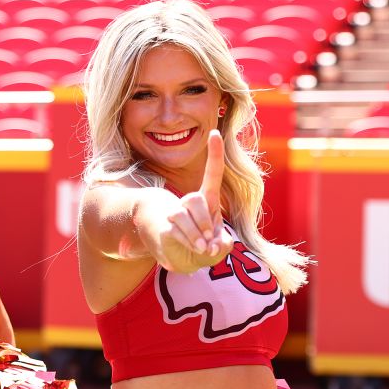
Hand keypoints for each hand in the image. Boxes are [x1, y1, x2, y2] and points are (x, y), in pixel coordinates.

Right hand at [152, 129, 232, 272]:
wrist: (172, 256)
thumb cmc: (198, 247)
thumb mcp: (217, 248)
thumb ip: (223, 246)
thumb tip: (214, 244)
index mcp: (207, 202)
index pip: (212, 175)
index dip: (214, 154)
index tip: (215, 132)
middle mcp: (189, 204)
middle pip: (194, 200)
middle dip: (205, 221)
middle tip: (211, 241)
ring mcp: (175, 214)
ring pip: (182, 214)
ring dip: (197, 233)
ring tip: (202, 247)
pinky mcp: (165, 227)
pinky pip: (176, 229)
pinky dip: (189, 241)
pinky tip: (195, 249)